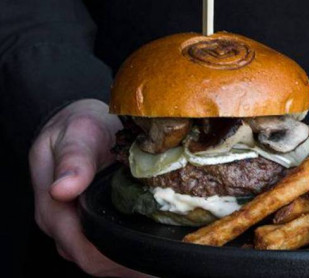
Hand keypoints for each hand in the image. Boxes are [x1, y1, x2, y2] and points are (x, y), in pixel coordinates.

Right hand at [29, 99, 150, 277]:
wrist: (81, 122)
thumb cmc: (79, 125)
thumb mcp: (78, 133)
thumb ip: (73, 158)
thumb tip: (63, 188)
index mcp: (53, 205)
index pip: (80, 247)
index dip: (113, 258)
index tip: (146, 258)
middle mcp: (61, 222)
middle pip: (91, 259)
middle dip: (126, 265)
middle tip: (164, 259)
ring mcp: (74, 224)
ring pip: (99, 257)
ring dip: (128, 261)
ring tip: (163, 256)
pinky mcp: (88, 220)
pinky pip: (105, 245)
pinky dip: (127, 250)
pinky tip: (151, 246)